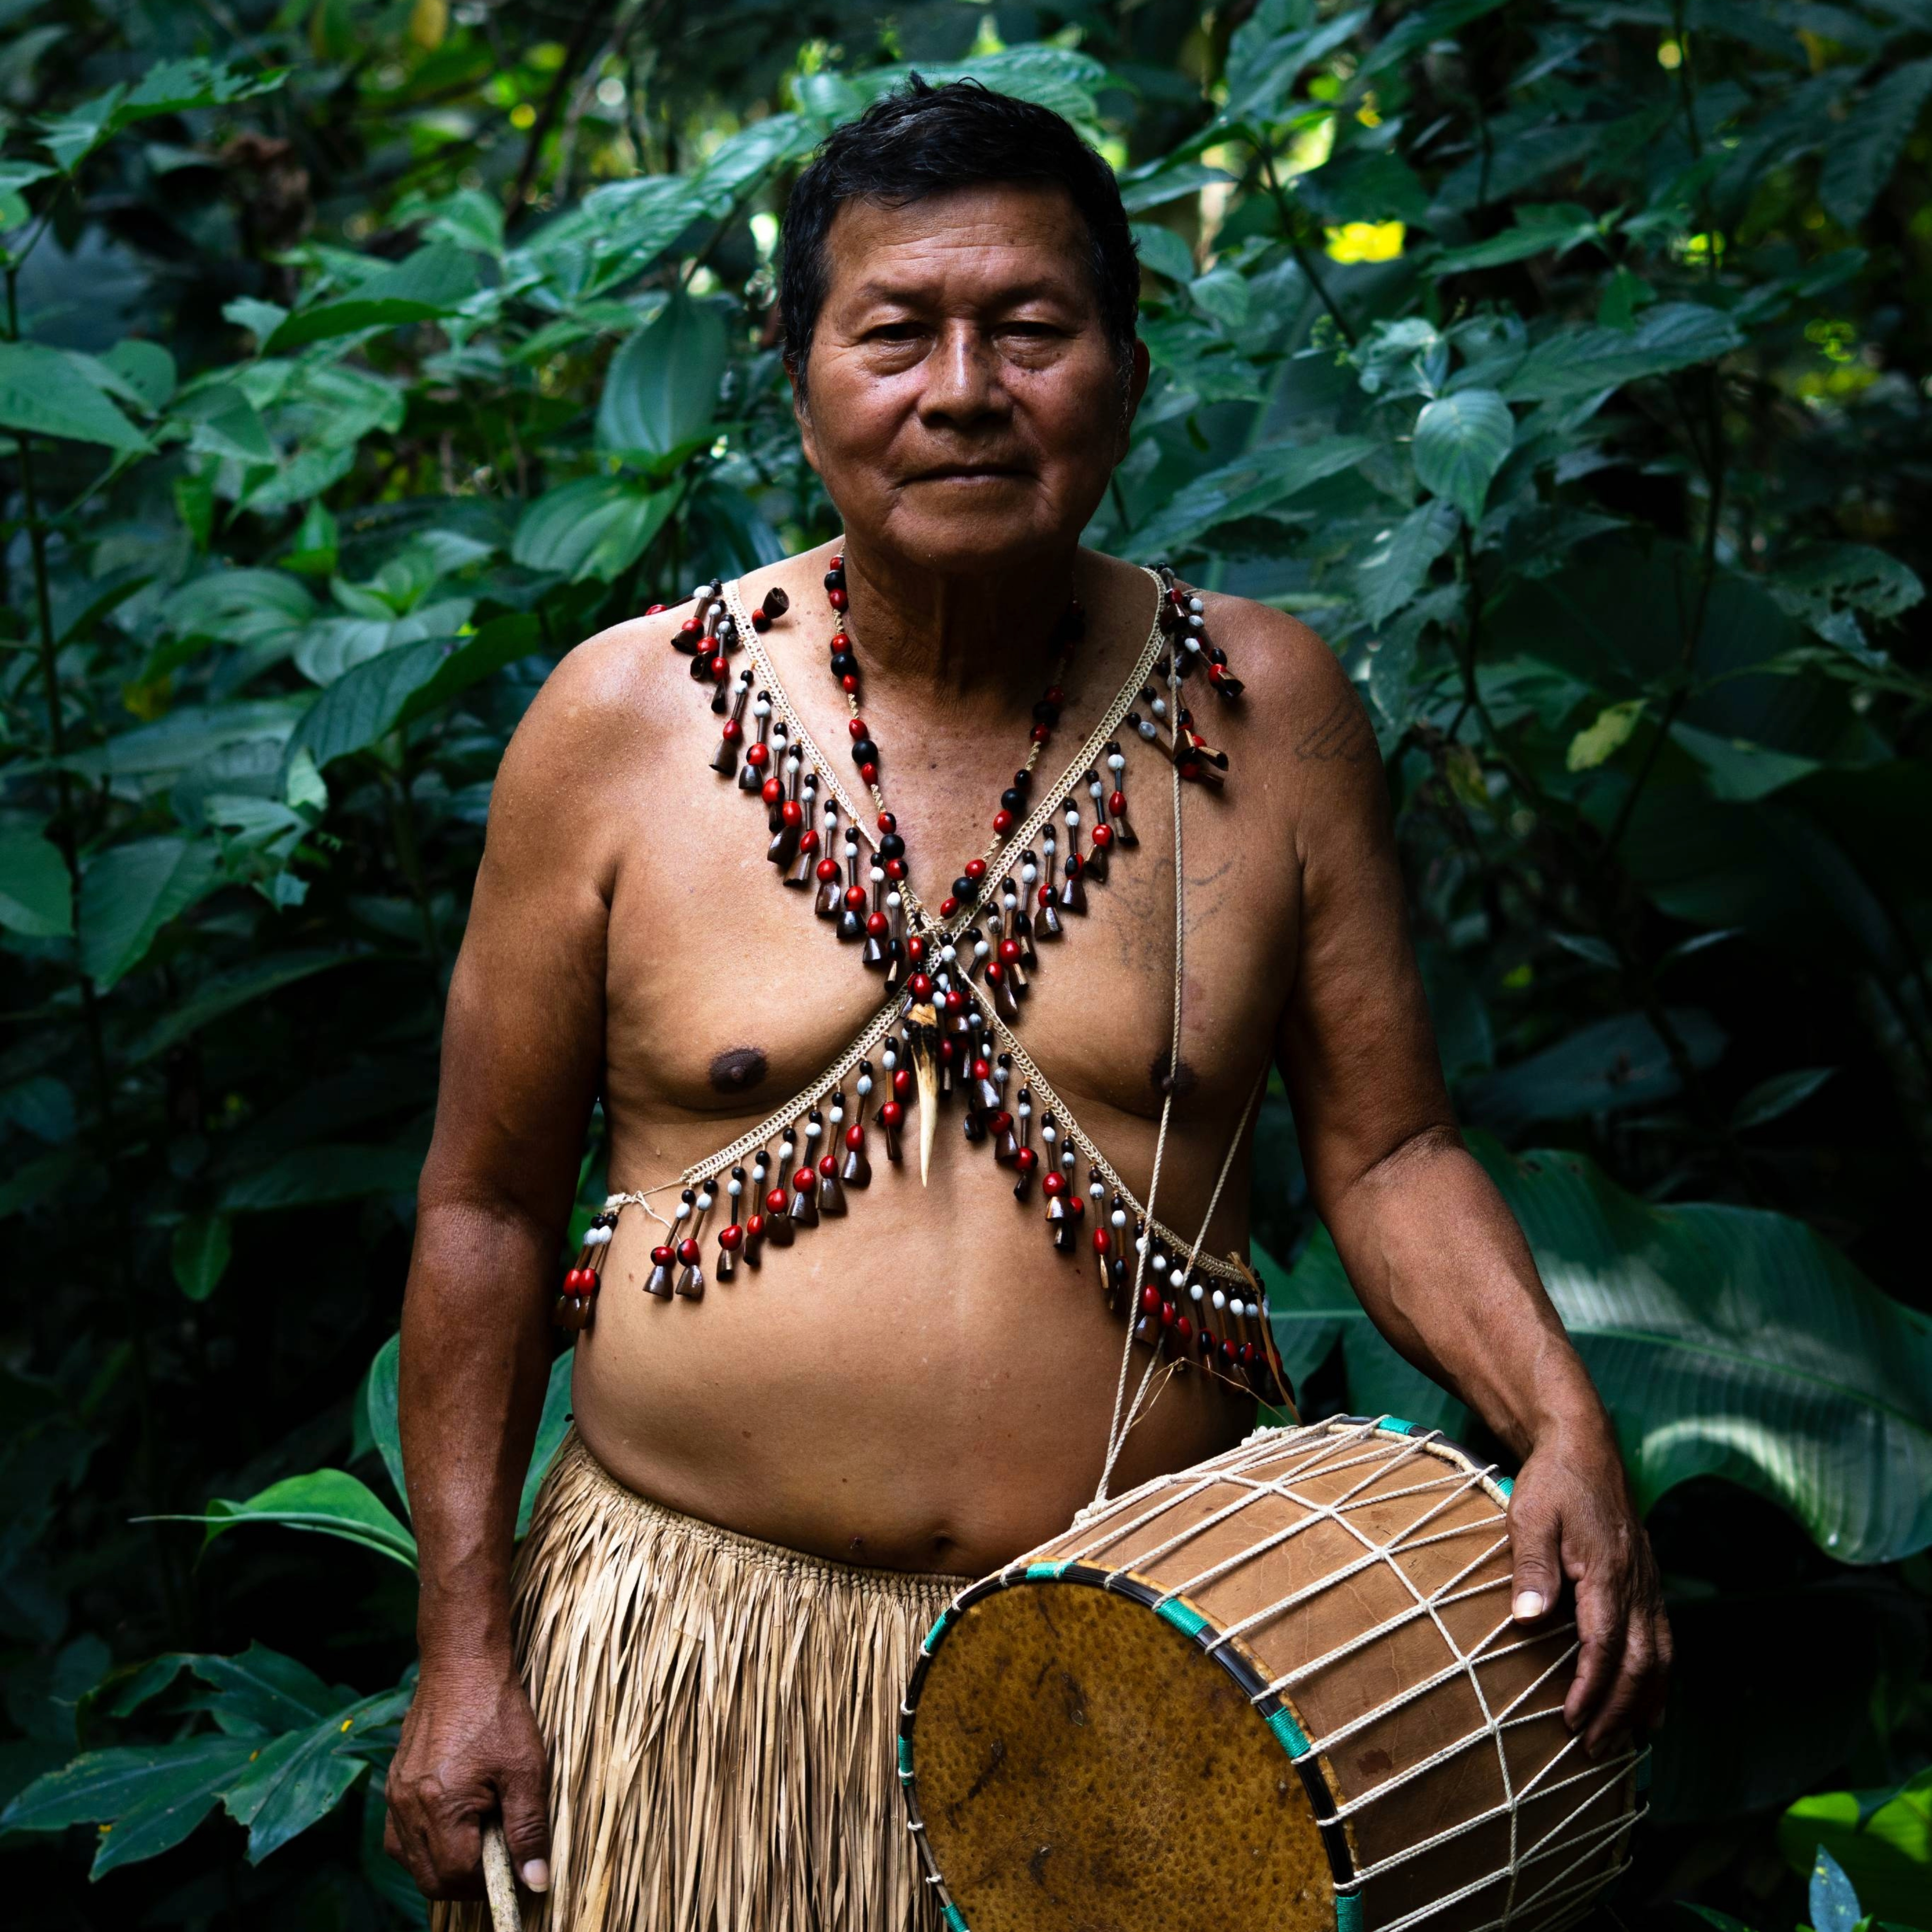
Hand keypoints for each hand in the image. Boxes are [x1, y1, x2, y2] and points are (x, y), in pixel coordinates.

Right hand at [385, 1657, 551, 1900]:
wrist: (463, 1662)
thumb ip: (528, 1828)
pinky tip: (454, 1827)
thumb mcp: (526, 1768)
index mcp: (439, 1805)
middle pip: (430, 1878)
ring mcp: (395, 1795)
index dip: (490, 1883)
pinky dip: (426, 1844)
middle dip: (466, 1883)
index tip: (516, 1870)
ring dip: (444, 1866)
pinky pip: (400, 1836)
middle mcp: (407, 1807)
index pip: (457, 1876)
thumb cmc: (498, 1710)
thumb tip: (535, 1880)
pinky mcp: (394, 1783)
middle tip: (500, 1862)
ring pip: (411, 1860)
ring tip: (480, 1842)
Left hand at [1505, 1415, 1670, 1757]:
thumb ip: (1531, 1567)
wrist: (1584, 1447)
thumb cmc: (1552, 1483)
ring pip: (1660, 1658)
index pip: (1604, 1646)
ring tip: (1627, 1745)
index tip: (1572, 1723)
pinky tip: (1653, 1707)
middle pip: (1638, 1664)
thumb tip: (1527, 1620)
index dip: (1591, 1689)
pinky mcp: (1647, 1583)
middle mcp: (1636, 1585)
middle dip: (1618, 1712)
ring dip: (1644, 1704)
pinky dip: (1661, 1679)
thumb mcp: (1528, 1516)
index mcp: (1607, 1573)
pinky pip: (1663, 1641)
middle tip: (1594, 1752)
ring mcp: (1647, 1585)